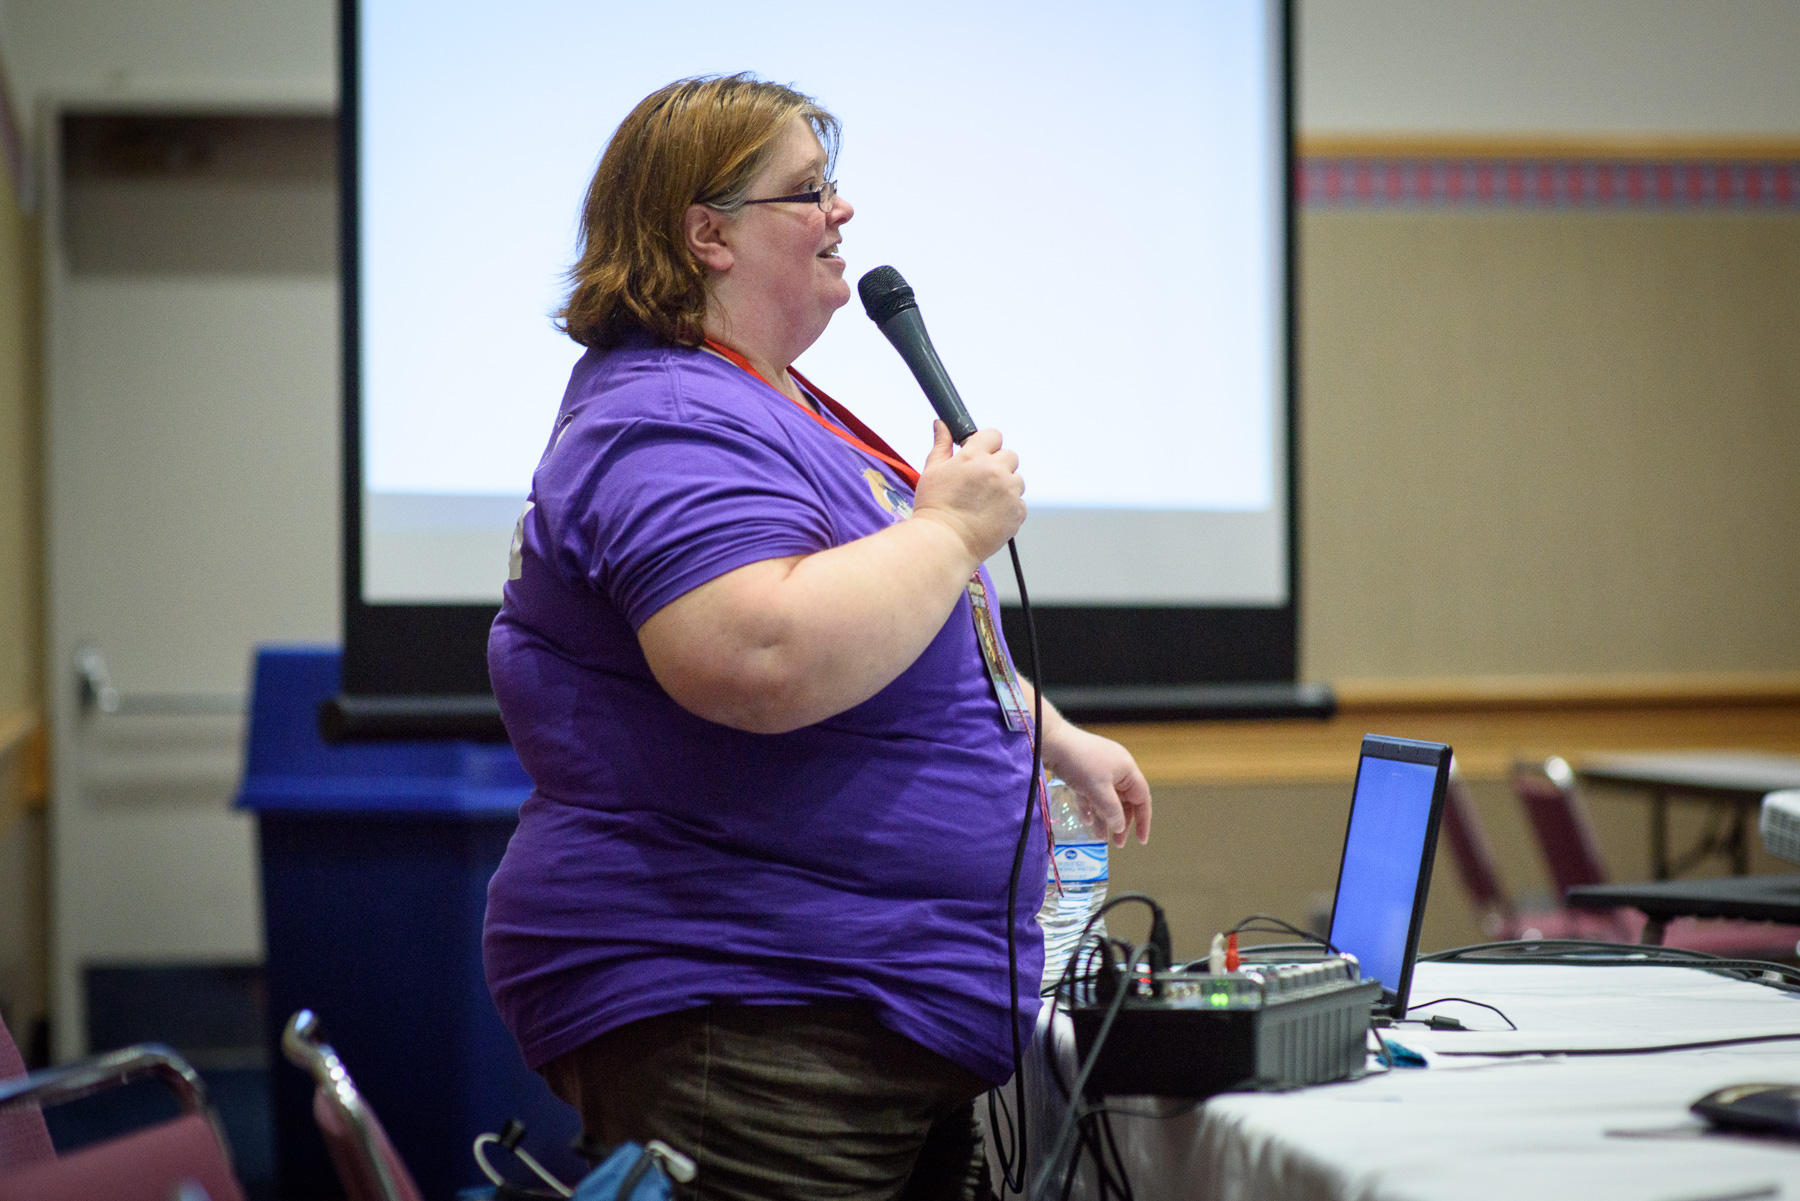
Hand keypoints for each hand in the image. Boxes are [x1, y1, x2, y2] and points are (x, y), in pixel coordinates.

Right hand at [911, 421, 1025, 564]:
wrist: (944, 543)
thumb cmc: (934, 508)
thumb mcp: (932, 471)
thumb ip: (942, 445)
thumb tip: (942, 424)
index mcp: (974, 456)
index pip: (993, 435)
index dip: (986, 445)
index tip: (979, 457)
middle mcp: (995, 471)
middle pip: (1009, 456)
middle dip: (997, 466)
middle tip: (980, 484)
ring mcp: (1009, 492)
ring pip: (1016, 480)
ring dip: (1005, 488)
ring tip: (984, 503)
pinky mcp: (1018, 512)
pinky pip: (1019, 503)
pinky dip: (1008, 509)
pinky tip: (990, 516)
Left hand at [1045, 725, 1151, 847]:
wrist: (1052, 741)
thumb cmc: (1080, 763)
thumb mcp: (1099, 790)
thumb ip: (1112, 811)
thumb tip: (1120, 826)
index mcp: (1126, 769)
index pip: (1142, 798)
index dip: (1143, 820)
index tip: (1141, 840)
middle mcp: (1116, 769)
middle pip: (1125, 801)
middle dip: (1121, 822)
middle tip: (1118, 843)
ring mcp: (1099, 770)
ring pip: (1107, 799)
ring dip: (1105, 818)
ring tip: (1101, 839)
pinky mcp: (1083, 772)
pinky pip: (1092, 794)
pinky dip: (1091, 808)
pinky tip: (1088, 821)